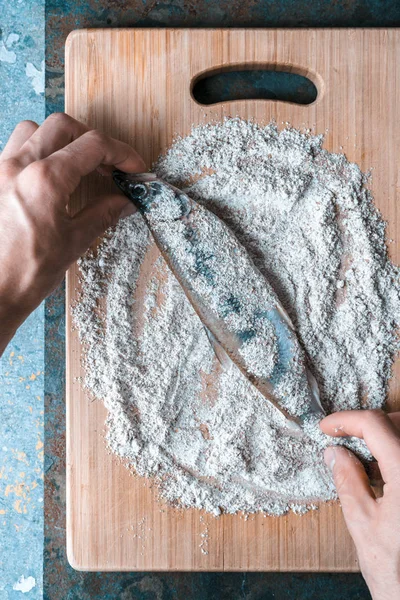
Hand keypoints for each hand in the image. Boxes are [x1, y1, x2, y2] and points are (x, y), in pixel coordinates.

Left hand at [0, 114, 144, 353]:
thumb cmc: (27, 272)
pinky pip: (14, 150)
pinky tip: (49, 178)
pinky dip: (36, 153)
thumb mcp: (75, 242)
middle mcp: (19, 166)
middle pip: (63, 126)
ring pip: (33, 131)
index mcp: (45, 179)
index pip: (93, 146)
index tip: (134, 168)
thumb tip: (125, 202)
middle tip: (108, 165)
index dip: (122, 153)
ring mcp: (0, 171)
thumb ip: (104, 213)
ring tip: (75, 165)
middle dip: (92, 140)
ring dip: (59, 141)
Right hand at [320, 409, 399, 599]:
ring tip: (362, 461)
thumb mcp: (363, 525)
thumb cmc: (399, 576)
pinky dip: (396, 456)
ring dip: (385, 439)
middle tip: (343, 440)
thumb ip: (348, 481)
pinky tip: (383, 476)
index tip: (327, 427)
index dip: (346, 420)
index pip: (376, 425)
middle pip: (397, 425)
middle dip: (368, 426)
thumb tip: (335, 453)